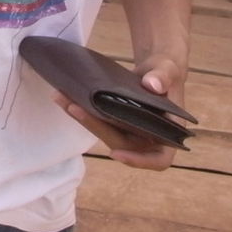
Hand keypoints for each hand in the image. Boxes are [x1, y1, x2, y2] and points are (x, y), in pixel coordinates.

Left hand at [55, 56, 185, 171]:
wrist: (154, 70)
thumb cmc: (166, 73)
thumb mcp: (168, 70)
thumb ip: (163, 76)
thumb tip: (153, 85)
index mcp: (169, 133)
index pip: (159, 160)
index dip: (138, 161)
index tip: (116, 154)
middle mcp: (148, 137)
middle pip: (121, 143)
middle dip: (96, 127)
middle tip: (74, 108)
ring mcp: (130, 131)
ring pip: (106, 132)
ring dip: (83, 119)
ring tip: (62, 98)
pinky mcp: (116, 121)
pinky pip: (98, 120)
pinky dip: (82, 110)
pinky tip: (64, 96)